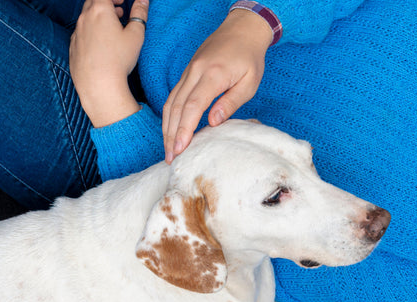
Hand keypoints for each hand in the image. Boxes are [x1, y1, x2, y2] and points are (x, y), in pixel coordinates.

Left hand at [70, 0, 147, 127]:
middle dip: (106, 3)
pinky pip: (81, 31)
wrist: (98, 84)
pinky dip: (91, 30)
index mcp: (100, 11)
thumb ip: (139, 15)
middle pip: (93, 2)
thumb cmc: (118, 59)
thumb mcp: (136, 36)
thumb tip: (143, 1)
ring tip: (112, 26)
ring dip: (99, 16)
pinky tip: (101, 42)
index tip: (123, 1)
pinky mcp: (73, 46)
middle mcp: (85, 18)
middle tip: (119, 11)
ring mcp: (76, 32)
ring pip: (86, 16)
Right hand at [162, 9, 272, 162]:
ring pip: (171, 102)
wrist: (242, 29)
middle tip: (171, 158)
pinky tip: (171, 130)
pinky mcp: (187, 73)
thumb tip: (213, 122)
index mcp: (212, 75)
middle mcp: (195, 72)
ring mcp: (188, 72)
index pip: (192, 106)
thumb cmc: (250, 57)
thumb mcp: (249, 82)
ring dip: (167, 127)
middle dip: (171, 135)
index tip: (180, 148)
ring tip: (168, 149)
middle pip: (176, 107)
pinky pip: (174, 96)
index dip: (184, 129)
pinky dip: (170, 115)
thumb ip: (231, 102)